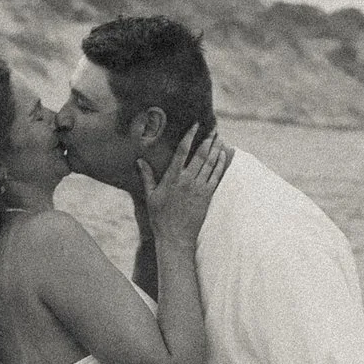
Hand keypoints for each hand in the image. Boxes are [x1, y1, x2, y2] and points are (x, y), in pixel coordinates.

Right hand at [140, 124, 229, 245]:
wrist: (175, 237)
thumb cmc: (160, 217)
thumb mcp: (150, 196)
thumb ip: (147, 177)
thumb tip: (140, 161)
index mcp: (172, 178)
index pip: (182, 151)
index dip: (190, 136)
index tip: (196, 125)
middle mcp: (187, 180)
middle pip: (200, 155)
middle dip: (208, 140)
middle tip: (213, 129)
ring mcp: (199, 188)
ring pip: (210, 163)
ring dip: (216, 149)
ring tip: (220, 138)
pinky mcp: (207, 196)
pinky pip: (216, 176)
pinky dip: (220, 164)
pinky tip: (223, 155)